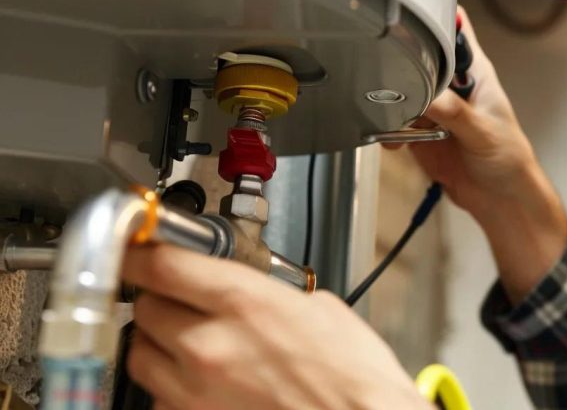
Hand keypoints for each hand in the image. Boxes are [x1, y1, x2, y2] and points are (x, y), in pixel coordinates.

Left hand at [122, 244, 428, 409]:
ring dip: (153, 340)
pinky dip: (167, 383)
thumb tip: (247, 287)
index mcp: (244, 303)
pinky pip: (158, 395)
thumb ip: (267, 292)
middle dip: (156, 296)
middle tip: (174, 294)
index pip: (162, 265)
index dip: (142, 252)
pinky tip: (194, 377)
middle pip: (145, 306)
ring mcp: (196, 389)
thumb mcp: (318, 308)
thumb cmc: (352, 375)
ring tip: (179, 337)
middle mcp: (210, 345)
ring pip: (140, 352)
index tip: (139, 248)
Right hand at [402, 7, 566, 301]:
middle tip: (391, 76)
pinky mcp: (422, 134)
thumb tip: (428, 96)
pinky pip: (396, 125)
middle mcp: (453, 87)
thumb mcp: (484, 131)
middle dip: (404, 66)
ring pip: (403, 92)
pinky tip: (392, 141)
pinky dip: (389, 132)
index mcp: (475, 74)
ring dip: (393, 103)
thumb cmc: (509, 159)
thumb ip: (456, 112)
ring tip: (391, 115)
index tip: (416, 8)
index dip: (439, 15)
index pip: (457, 32)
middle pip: (421, 60)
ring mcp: (436, 110)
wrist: (500, 199)